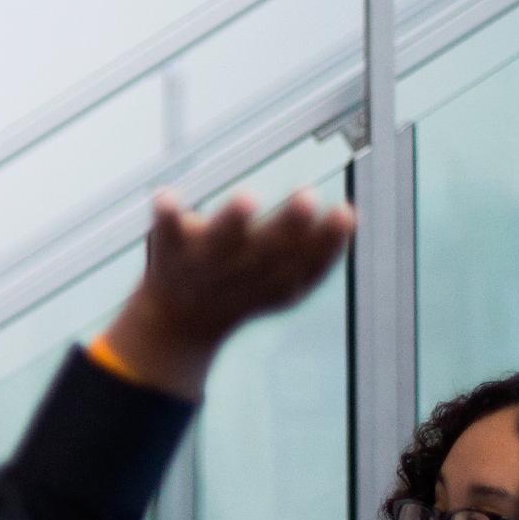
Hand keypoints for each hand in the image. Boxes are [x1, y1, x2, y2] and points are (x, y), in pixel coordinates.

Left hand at [103, 188, 355, 397]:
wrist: (179, 322)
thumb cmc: (242, 290)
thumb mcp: (284, 284)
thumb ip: (317, 255)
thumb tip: (352, 216)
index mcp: (275, 279)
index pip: (308, 262)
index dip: (329, 240)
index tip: (345, 212)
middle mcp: (242, 271)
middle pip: (269, 250)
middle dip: (290, 224)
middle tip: (308, 196)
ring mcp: (205, 261)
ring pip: (221, 241)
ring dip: (234, 219)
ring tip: (248, 197)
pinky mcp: (170, 249)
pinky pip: (166, 232)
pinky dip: (166, 216)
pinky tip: (166, 196)